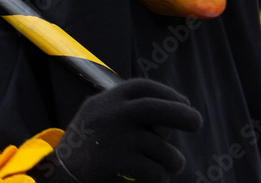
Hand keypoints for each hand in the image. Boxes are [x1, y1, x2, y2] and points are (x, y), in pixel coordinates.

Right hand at [29, 78, 201, 182]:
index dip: (167, 93)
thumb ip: (123, 105)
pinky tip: (147, 179)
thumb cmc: (85, 143)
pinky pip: (157, 174)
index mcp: (108, 100)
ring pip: (164, 150)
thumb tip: (169, 104)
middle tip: (197, 122)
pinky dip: (160, 178)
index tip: (184, 102)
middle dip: (183, 115)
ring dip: (172, 161)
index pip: (143, 87)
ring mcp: (117, 140)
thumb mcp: (97, 113)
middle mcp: (113, 115)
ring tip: (166, 164)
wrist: (62, 173)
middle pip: (157, 109)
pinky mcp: (121, 166)